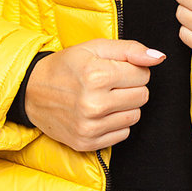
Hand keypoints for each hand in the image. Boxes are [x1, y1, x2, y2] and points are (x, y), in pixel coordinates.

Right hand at [24, 40, 165, 150]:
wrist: (32, 91)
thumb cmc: (66, 66)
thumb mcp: (95, 48)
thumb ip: (130, 49)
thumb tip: (158, 58)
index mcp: (96, 75)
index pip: (143, 75)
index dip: (133, 70)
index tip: (116, 69)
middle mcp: (94, 103)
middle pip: (142, 96)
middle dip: (131, 87)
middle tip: (110, 83)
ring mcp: (90, 126)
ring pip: (135, 116)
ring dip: (125, 106)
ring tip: (104, 98)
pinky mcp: (87, 142)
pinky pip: (123, 134)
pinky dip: (116, 123)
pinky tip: (100, 113)